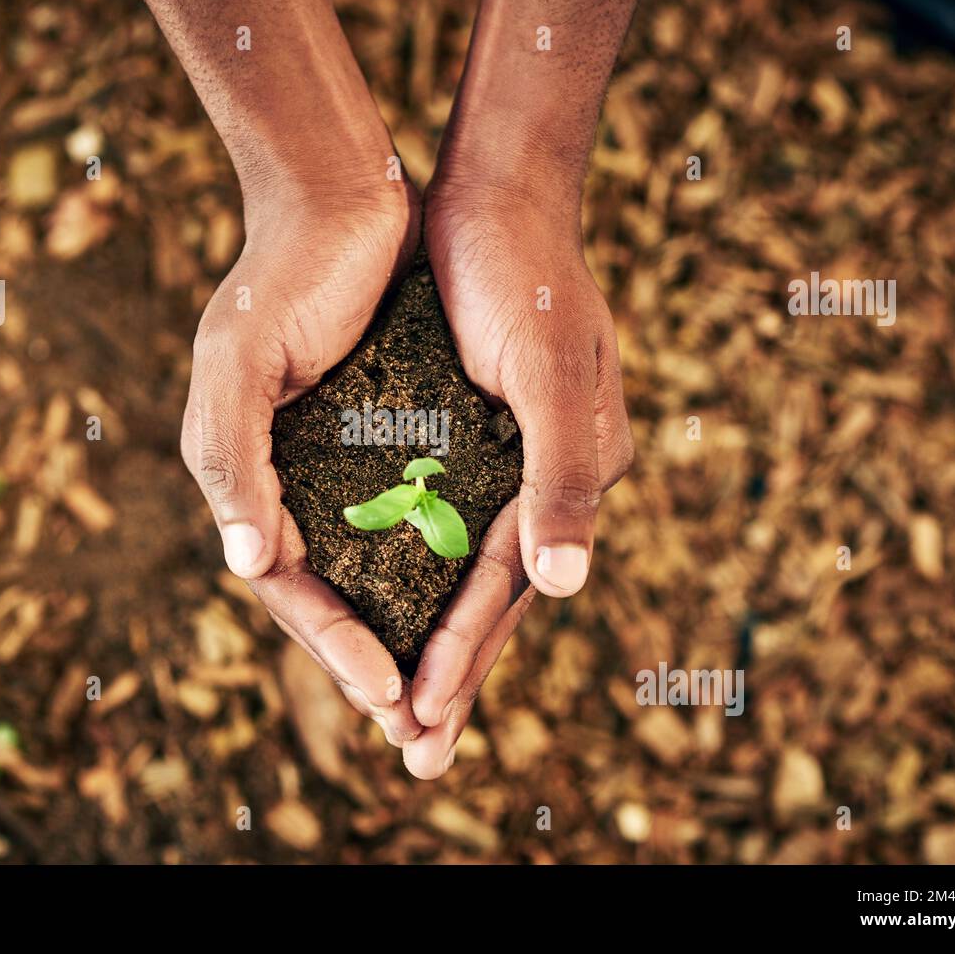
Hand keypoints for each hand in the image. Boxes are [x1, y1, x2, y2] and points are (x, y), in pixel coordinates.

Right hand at [181, 178, 424, 745]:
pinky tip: (474, 598)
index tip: (388, 697)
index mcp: (247, 475)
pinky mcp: (391, 432)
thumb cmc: (281, 275)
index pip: (287, 586)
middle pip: (334, 592)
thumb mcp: (237, 363)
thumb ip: (232, 462)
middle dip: (373, 662)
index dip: (333, 644)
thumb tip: (243, 565)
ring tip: (450, 690)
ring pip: (377, 566)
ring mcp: (341, 459)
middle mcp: (291, 478)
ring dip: (410, 627)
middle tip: (422, 731)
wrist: (343, 193)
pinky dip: (436, 562)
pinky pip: (413, 516)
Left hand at [402, 184, 633, 778]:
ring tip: (397, 708)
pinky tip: (384, 601)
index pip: (505, 591)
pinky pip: (442, 520)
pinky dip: (417, 570)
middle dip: (451, 677)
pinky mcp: (468, 432)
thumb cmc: (523, 278)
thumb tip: (564, 588)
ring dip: (432, 637)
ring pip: (461, 571)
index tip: (416, 722)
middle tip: (414, 760)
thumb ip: (561, 480)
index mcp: (569, 478)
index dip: (462, 656)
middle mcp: (541, 479)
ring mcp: (505, 459)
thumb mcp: (550, 374)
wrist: (497, 194)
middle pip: (488, 600)